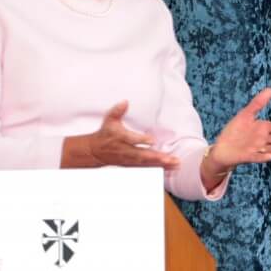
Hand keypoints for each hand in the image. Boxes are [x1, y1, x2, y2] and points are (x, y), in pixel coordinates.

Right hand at [62, 101, 179, 169]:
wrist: (96, 151)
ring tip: (175, 164)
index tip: (151, 141)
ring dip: (161, 164)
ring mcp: (129, 159)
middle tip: (170, 159)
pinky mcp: (132, 165)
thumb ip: (117, 111)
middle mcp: (126, 150)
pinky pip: (147, 168)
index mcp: (120, 137)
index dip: (141, 140)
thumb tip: (125, 102)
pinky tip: (170, 168)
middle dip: (156, 157)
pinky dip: (158, 169)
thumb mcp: (109, 120)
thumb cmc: (106, 133)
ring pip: (147, 163)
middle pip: (142, 155)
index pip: (131, 139)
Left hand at [202, 87, 270, 185]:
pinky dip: (263, 157)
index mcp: (263, 129)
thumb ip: (258, 103)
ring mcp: (256, 149)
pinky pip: (257, 157)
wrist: (223, 147)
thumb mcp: (246, 114)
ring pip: (269, 148)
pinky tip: (270, 156)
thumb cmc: (235, 130)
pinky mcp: (248, 157)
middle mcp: (263, 140)